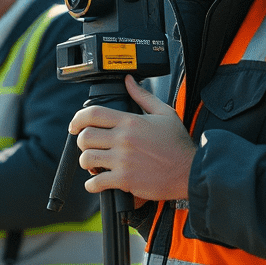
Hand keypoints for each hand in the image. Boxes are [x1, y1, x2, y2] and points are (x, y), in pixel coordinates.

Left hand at [69, 75, 195, 201]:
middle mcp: (124, 139)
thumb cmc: (178, 144)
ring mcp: (123, 160)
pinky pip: (96, 182)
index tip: (74, 126)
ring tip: (93, 165)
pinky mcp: (125, 180)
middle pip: (85, 137)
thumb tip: (128, 81)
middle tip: (88, 147)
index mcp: (130, 121)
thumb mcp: (163, 113)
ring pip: (87, 159)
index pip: (93, 114)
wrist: (191, 171)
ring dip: (86, 163)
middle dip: (82, 143)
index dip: (78, 119)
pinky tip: (97, 182)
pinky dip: (92, 184)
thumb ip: (142, 96)